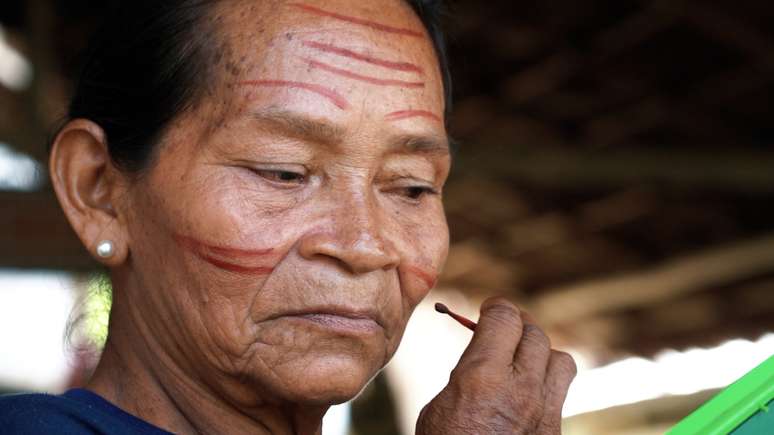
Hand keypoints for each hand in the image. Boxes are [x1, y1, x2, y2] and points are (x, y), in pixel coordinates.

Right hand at [416, 297, 576, 433]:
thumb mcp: (441, 404)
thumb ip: (467, 372)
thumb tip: (482, 351)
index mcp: (482, 376)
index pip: (505, 317)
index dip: (496, 307)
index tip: (489, 310)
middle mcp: (520, 389)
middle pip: (535, 333)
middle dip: (518, 326)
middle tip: (504, 330)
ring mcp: (544, 413)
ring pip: (561, 360)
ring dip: (542, 353)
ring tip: (522, 360)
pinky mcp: (555, 433)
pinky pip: (562, 393)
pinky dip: (547, 384)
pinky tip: (527, 392)